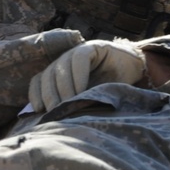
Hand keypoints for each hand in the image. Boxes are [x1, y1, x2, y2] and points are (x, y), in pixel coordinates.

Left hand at [28, 39, 144, 113]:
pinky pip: (79, 59)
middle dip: (50, 95)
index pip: (38, 80)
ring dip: (64, 87)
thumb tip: (55, 122)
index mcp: (58, 73)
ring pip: (61, 67)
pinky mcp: (91, 47)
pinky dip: (78, 75)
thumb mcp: (86, 99)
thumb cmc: (108, 89)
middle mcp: (64, 61)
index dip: (35, 94)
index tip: (38, 110)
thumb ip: (72, 105)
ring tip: (70, 103)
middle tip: (56, 112)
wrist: (133, 71)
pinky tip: (82, 89)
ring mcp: (76, 53)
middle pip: (47, 75)